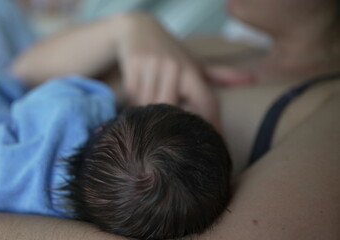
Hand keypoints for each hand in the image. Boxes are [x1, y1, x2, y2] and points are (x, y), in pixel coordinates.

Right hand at [117, 13, 251, 128]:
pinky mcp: (135, 66)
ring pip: (150, 105)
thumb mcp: (195, 62)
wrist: (139, 29)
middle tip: (166, 128)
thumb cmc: (172, 52)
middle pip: (173, 109)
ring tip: (149, 111)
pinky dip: (133, 103)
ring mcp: (154, 65)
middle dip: (169, 121)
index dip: (211, 124)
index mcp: (192, 70)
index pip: (205, 103)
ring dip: (148, 113)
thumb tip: (251, 79)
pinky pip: (133, 97)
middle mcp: (175, 67)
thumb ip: (220, 74)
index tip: (214, 143)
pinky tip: (136, 99)